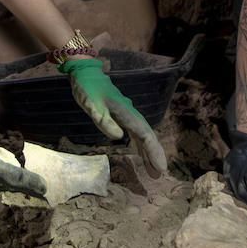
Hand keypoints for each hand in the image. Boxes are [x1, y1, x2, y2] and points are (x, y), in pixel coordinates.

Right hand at [0, 126, 46, 196]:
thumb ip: (17, 177)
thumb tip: (43, 188)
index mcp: (3, 182)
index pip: (25, 188)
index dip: (37, 190)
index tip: (50, 194)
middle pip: (18, 185)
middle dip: (30, 187)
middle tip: (42, 188)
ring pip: (9, 179)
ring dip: (19, 180)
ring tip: (27, 180)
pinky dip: (7, 169)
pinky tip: (4, 166)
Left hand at [59, 57, 166, 175]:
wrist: (85, 73)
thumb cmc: (88, 88)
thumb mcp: (92, 105)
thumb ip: (104, 120)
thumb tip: (119, 137)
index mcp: (126, 113)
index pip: (145, 135)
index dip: (153, 151)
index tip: (160, 167)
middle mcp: (130, 114)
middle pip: (147, 136)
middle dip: (155, 154)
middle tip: (160, 174)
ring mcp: (127, 115)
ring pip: (143, 136)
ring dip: (149, 152)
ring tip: (153, 171)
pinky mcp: (122, 116)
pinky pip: (135, 133)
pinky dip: (140, 145)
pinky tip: (142, 155)